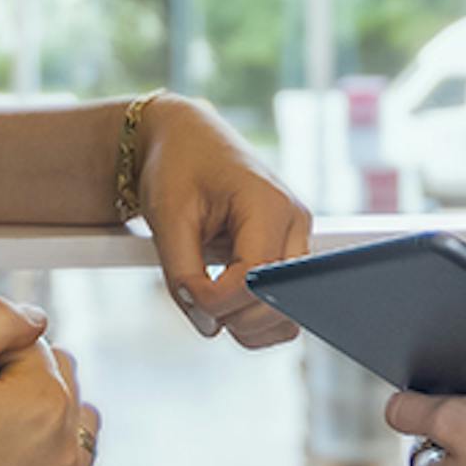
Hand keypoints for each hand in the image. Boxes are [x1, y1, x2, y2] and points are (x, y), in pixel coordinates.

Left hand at [132, 97, 314, 346]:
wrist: (186, 139)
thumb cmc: (176, 165)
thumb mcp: (167, 217)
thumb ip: (182, 275)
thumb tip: (207, 326)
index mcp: (269, 205)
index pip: (254, 280)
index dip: (215, 300)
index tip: (184, 288)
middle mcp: (295, 222)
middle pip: (278, 304)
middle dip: (229, 314)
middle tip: (192, 292)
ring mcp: (298, 238)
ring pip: (287, 314)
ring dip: (245, 321)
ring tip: (208, 295)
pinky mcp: (289, 252)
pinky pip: (283, 306)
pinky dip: (253, 314)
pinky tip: (225, 298)